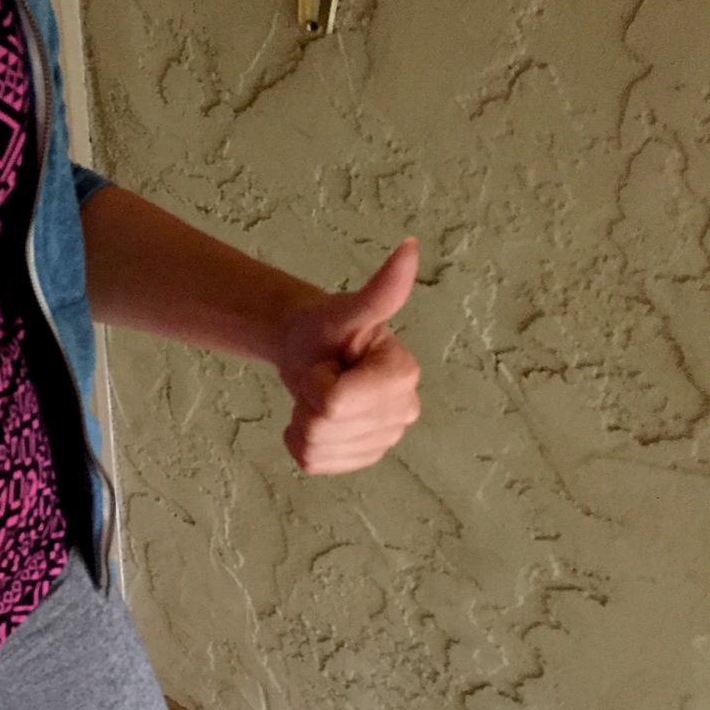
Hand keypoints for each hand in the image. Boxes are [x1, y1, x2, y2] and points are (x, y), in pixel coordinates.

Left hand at [278, 239, 420, 474]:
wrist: (308, 349)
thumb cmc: (327, 326)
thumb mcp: (347, 308)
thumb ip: (381, 289)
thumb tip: (410, 246)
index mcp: (403, 375)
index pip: (335, 402)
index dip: (318, 381)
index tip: (333, 362)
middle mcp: (403, 411)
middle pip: (325, 427)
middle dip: (309, 399)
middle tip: (324, 375)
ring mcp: (384, 440)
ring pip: (317, 448)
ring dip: (303, 421)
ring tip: (319, 393)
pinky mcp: (361, 458)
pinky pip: (313, 464)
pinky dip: (300, 442)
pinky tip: (315, 417)